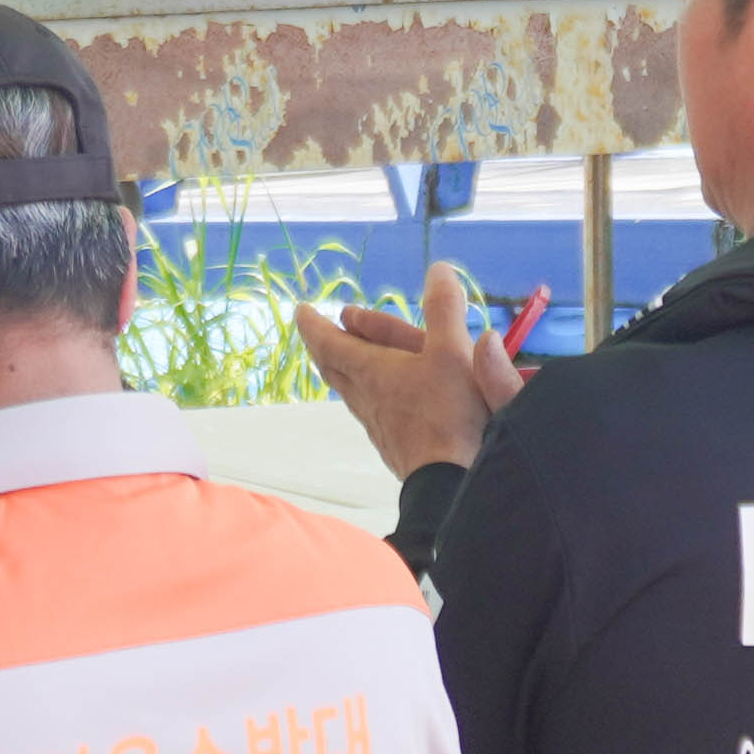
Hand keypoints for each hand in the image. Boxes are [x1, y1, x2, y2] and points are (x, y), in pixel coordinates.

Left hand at [300, 259, 524, 479]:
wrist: (452, 484)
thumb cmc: (449, 414)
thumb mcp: (452, 351)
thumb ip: (445, 309)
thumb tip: (439, 269)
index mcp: (371, 370)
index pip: (329, 342)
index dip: (314, 324)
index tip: (301, 310)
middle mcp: (366, 397)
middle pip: (334, 367)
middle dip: (326, 345)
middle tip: (320, 331)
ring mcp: (377, 424)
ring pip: (351, 390)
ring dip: (347, 369)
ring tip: (350, 359)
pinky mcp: (393, 446)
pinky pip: (372, 411)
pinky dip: (370, 393)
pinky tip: (383, 400)